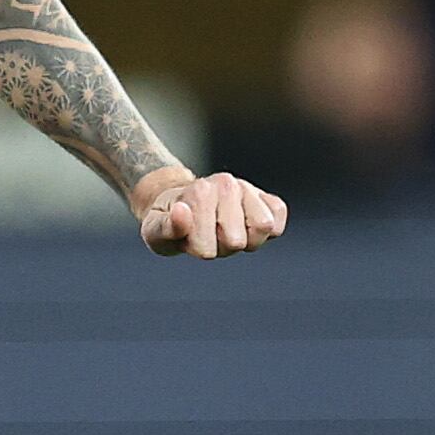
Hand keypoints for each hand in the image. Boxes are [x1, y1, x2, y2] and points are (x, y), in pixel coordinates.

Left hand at [132, 165, 287, 257]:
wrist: (179, 202)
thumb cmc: (167, 221)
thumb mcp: (155, 230)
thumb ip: (167, 227)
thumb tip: (183, 211)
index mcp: (199, 192)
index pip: (208, 247)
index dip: (199, 249)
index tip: (189, 236)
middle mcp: (226, 185)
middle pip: (237, 241)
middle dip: (221, 246)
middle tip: (208, 233)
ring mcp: (247, 189)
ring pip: (264, 227)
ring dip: (246, 239)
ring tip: (227, 230)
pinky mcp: (266, 197)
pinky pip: (279, 214)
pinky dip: (269, 229)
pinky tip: (248, 225)